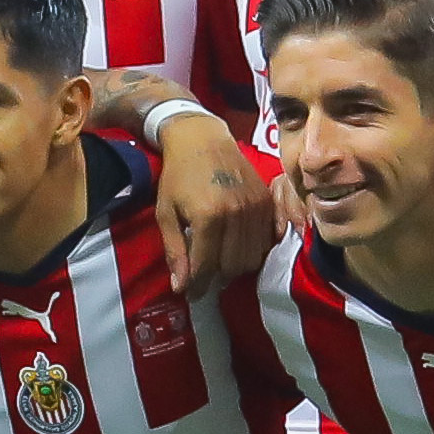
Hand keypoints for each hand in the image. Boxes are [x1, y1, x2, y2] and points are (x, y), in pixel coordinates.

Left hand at [146, 114, 271, 290]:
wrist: (202, 139)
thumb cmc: (178, 176)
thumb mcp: (165, 213)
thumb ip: (174, 251)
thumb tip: (180, 288)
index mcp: (208, 217)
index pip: (206, 267)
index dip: (197, 286)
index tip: (190, 294)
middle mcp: (236, 214)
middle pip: (232, 267)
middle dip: (216, 277)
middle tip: (204, 274)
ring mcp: (255, 208)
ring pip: (252, 258)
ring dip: (235, 266)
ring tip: (219, 260)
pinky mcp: (267, 202)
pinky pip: (267, 241)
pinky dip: (254, 250)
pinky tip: (239, 246)